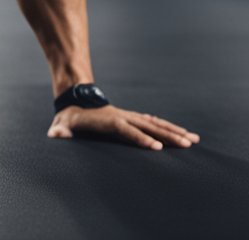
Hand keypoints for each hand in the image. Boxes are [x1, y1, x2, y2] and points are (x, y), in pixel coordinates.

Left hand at [48, 105, 200, 149]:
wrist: (75, 100)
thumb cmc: (69, 118)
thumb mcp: (62, 124)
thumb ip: (60, 130)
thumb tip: (54, 134)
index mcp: (110, 121)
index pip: (128, 131)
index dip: (141, 139)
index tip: (156, 148)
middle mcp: (124, 117)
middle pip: (150, 126)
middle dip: (169, 136)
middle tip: (187, 144)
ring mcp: (130, 116)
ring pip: (157, 123)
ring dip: (175, 131)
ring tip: (194, 139)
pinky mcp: (132, 118)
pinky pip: (154, 122)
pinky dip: (169, 127)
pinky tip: (182, 134)